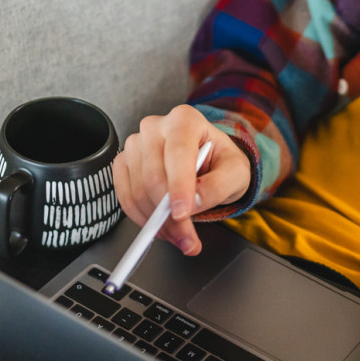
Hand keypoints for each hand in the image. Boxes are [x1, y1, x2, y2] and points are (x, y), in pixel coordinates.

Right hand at [111, 105, 249, 256]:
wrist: (207, 163)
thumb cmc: (220, 162)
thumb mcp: (235, 172)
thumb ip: (218, 186)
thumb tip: (194, 202)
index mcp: (185, 120)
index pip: (177, 153)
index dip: (178, 186)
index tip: (182, 214)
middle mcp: (155, 127)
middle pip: (154, 176)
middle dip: (169, 216)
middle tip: (188, 239)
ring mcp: (135, 144)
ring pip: (138, 190)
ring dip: (157, 222)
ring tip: (179, 236)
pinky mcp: (124, 163)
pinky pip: (125, 197)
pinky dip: (142, 218)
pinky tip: (161, 227)